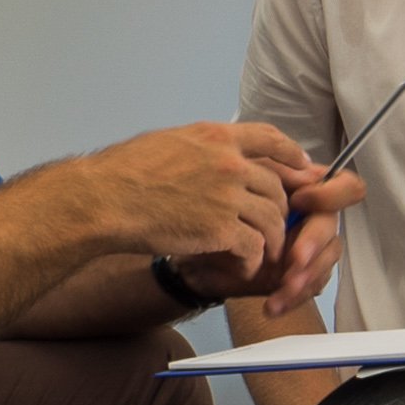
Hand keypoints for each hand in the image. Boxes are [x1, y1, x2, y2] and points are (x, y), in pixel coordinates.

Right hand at [74, 121, 307, 278]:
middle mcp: (228, 163)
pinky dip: (254, 260)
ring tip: (265, 252)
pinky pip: (255, 246)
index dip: (291, 153)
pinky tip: (246, 266)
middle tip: (280, 224)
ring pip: (272, 218)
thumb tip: (210, 151)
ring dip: (273, 238)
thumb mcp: (167, 142)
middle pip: (276, 185)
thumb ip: (198, 147)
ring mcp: (227, 196)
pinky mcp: (221, 229)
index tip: (302, 166)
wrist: (102, 200)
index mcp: (215, 137)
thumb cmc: (121, 174)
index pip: (269, 137)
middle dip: (282, 207)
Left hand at [175, 156, 359, 315]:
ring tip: (284, 285)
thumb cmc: (216, 216)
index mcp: (306, 190)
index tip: (300, 201)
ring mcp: (310, 249)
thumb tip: (305, 175)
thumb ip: (273, 175)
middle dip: (313, 244)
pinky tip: (274, 303)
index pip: (344, 186)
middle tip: (295, 257)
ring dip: (304, 276)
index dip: (331, 194)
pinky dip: (291, 298)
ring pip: (326, 261)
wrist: (195, 258)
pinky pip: (310, 288)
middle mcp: (312, 218)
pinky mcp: (302, 276)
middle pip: (332, 227)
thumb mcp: (240, 184)